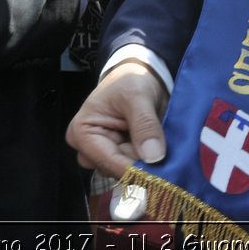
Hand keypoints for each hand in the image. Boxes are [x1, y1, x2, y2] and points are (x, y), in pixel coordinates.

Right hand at [66, 59, 168, 178]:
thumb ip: (144, 124)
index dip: (134, 170)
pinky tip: (159, 149)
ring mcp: (104, 154)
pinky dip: (149, 162)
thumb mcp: (138, 96)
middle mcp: (88, 148)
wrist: (140, 73)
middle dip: (141, 166)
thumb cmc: (131, 79)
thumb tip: (153, 157)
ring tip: (161, 144)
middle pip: (116, 170)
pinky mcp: (120, 156)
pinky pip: (135, 168)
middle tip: (166, 156)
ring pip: (127, 173)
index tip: (160, 176)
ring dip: (147, 164)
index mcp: (82, 132)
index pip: (108, 161)